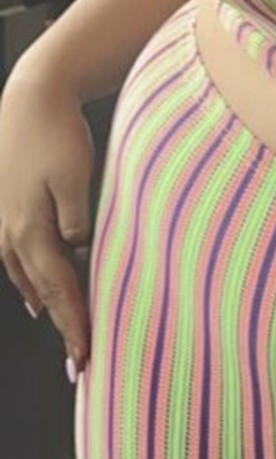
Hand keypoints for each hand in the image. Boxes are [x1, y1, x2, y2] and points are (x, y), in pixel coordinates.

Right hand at [0, 74, 94, 375]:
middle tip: (78, 362)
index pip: (60, 291)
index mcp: (32, 230)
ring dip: (45, 303)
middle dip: (62, 325)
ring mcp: (4, 221)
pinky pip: (17, 256)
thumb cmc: (58, 134)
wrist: (30, 96)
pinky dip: (29, 278)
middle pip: (43, 290)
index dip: (74, 326)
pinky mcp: (6, 207)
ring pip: (26, 275)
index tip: (85, 359)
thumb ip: (77, 220)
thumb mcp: (74, 177)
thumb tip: (78, 253)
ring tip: (60, 330)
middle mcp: (12, 233)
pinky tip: (34, 289)